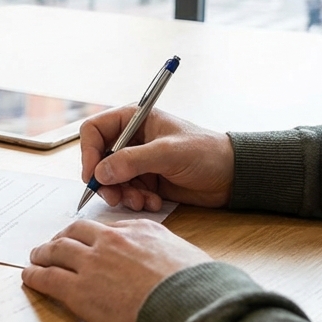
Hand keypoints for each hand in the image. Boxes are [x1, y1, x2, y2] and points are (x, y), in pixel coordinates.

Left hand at [22, 219, 211, 321]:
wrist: (190, 306)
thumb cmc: (198, 287)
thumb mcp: (185, 255)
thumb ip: (165, 253)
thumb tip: (166, 262)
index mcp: (138, 230)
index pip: (105, 229)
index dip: (89, 236)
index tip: (84, 241)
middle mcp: (111, 242)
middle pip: (75, 233)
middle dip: (61, 239)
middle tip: (53, 246)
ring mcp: (92, 264)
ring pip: (56, 252)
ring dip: (42, 254)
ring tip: (35, 259)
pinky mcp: (79, 291)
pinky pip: (47, 278)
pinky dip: (34, 275)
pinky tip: (29, 277)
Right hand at [80, 107, 233, 210]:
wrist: (233, 176)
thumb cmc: (206, 153)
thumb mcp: (168, 153)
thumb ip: (132, 161)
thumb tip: (101, 173)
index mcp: (133, 119)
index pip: (94, 131)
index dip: (88, 153)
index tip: (94, 176)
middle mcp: (131, 139)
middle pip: (99, 159)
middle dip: (106, 181)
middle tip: (115, 197)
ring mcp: (138, 161)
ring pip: (111, 180)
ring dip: (122, 194)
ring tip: (141, 201)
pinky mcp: (146, 180)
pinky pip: (127, 192)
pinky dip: (136, 200)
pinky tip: (154, 202)